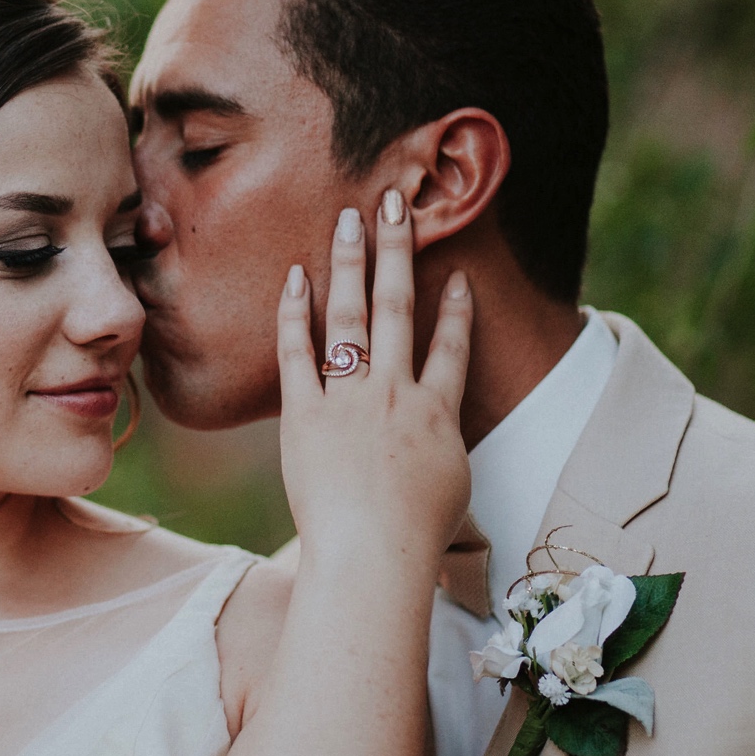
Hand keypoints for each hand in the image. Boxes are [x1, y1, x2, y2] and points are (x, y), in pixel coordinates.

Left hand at [277, 191, 473, 580]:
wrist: (374, 554)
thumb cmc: (413, 538)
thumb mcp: (449, 491)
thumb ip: (441, 456)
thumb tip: (437, 451)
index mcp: (438, 414)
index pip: (453, 350)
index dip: (458, 311)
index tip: (458, 277)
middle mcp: (396, 393)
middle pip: (401, 308)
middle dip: (398, 250)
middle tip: (395, 200)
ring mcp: (350, 400)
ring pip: (354, 317)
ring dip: (353, 263)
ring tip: (350, 218)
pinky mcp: (306, 415)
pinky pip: (299, 354)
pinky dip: (296, 314)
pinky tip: (296, 276)